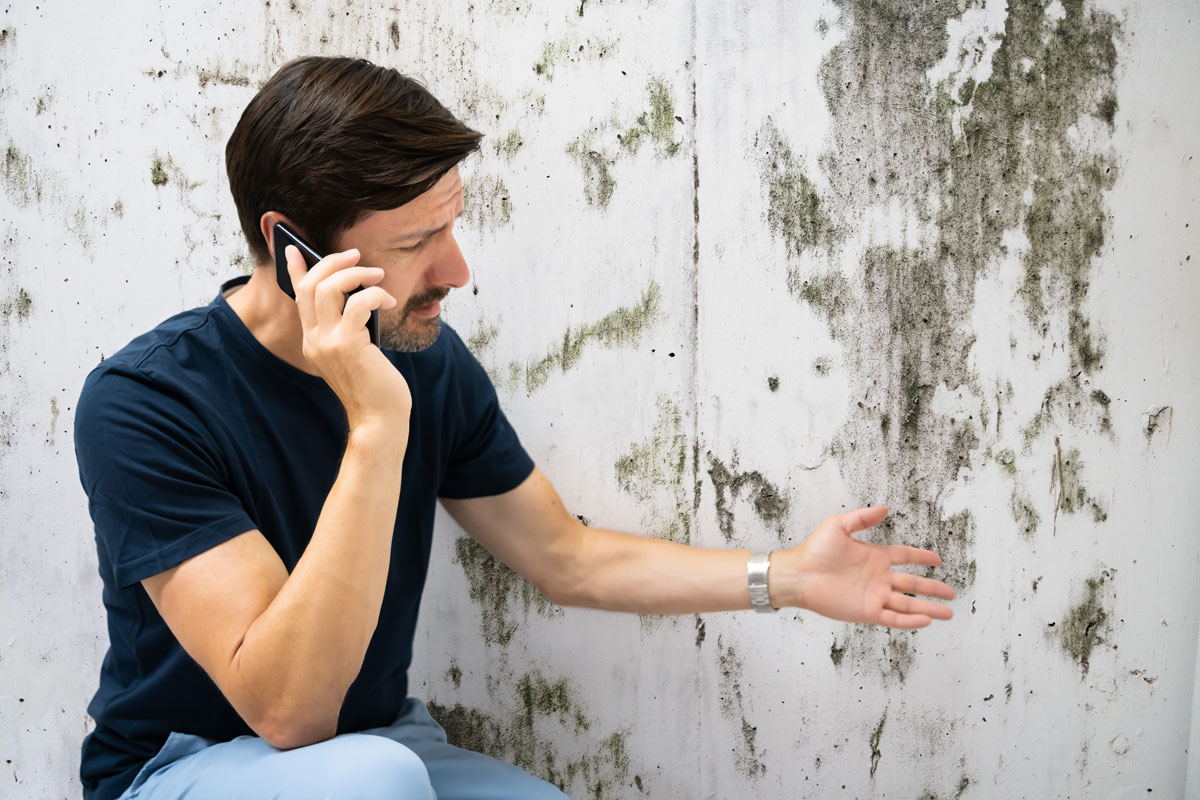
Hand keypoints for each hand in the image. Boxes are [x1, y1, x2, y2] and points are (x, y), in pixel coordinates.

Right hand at [285, 245, 411, 430]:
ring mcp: (327, 343)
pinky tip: (390, 300)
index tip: (293, 249)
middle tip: (355, 255)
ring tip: (378, 274)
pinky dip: (374, 294)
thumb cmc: (374, 387)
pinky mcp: (347, 345)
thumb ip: (349, 328)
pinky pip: (357, 304)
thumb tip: (359, 296)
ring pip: (328, 289)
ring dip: (355, 274)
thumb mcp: (355, 353)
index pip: (298, 297)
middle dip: (332, 263)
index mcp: (313, 341)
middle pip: (310, 286)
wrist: (379, 419)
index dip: (296, 270)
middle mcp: (314, 341)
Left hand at [782, 506, 954, 628]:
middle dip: (932, 588)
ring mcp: (873, 595)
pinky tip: (925, 621)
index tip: (937, 560)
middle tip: (951, 593)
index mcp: (874, 556)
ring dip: (928, 608)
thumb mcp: (839, 526)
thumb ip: (862, 518)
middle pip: (912, 584)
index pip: (904, 557)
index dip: (921, 558)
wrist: (799, 575)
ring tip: (948, 613)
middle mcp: (878, 577)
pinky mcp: (866, 611)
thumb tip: (884, 508)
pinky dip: (909, 621)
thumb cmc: (815, 550)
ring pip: (907, 604)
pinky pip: (892, 617)